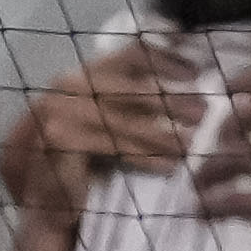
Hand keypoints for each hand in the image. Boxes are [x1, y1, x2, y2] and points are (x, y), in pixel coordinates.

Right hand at [0, 37, 203, 227]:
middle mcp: (66, 85)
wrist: (47, 196)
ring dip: (163, 133)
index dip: (168, 60)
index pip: (131, 54)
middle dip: (173, 101)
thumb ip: (134, 93)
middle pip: (133, 88)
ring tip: (190, 144)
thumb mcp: (111, 114)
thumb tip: (189, 75)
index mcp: (82, 72)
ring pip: (126, 120)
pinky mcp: (59, 139)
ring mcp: (58, 111)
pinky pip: (113, 146)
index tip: (197, 73)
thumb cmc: (86, 155)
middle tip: (203, 114)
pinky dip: (144, 157)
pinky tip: (167, 166)